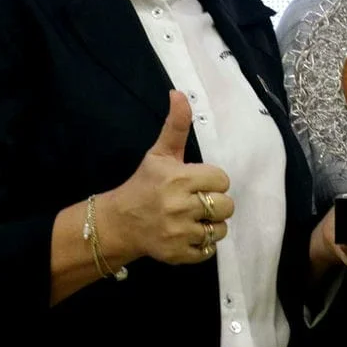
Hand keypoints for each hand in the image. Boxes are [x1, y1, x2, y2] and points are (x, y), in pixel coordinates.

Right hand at [104, 90, 232, 264]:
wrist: (120, 222)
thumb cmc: (144, 184)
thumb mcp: (160, 153)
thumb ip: (176, 125)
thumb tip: (179, 92)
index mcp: (178, 179)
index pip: (221, 180)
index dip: (212, 180)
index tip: (197, 182)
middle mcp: (180, 206)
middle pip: (226, 206)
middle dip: (215, 203)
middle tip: (197, 201)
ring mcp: (179, 233)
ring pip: (220, 229)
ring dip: (211, 224)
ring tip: (193, 218)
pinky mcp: (179, 254)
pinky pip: (209, 250)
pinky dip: (202, 244)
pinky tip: (187, 234)